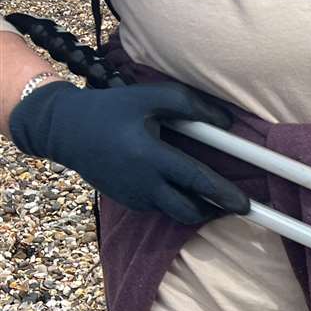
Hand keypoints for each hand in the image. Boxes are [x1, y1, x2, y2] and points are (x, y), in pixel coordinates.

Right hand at [9, 81, 248, 224]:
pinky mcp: (128, 203)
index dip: (223, 193)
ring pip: (176, 213)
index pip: (195, 179)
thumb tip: (227, 123)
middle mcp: (141, 182)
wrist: (65, 130)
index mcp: (148, 155)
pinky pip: (160, 207)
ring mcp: (134, 197)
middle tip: (238, 208)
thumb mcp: (147, 97)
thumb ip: (188, 104)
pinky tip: (179, 187)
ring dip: (197, 208)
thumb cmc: (112, 109)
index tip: (245, 204)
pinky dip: (174, 201)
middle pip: (188, 210)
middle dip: (215, 211)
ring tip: (212, 198)